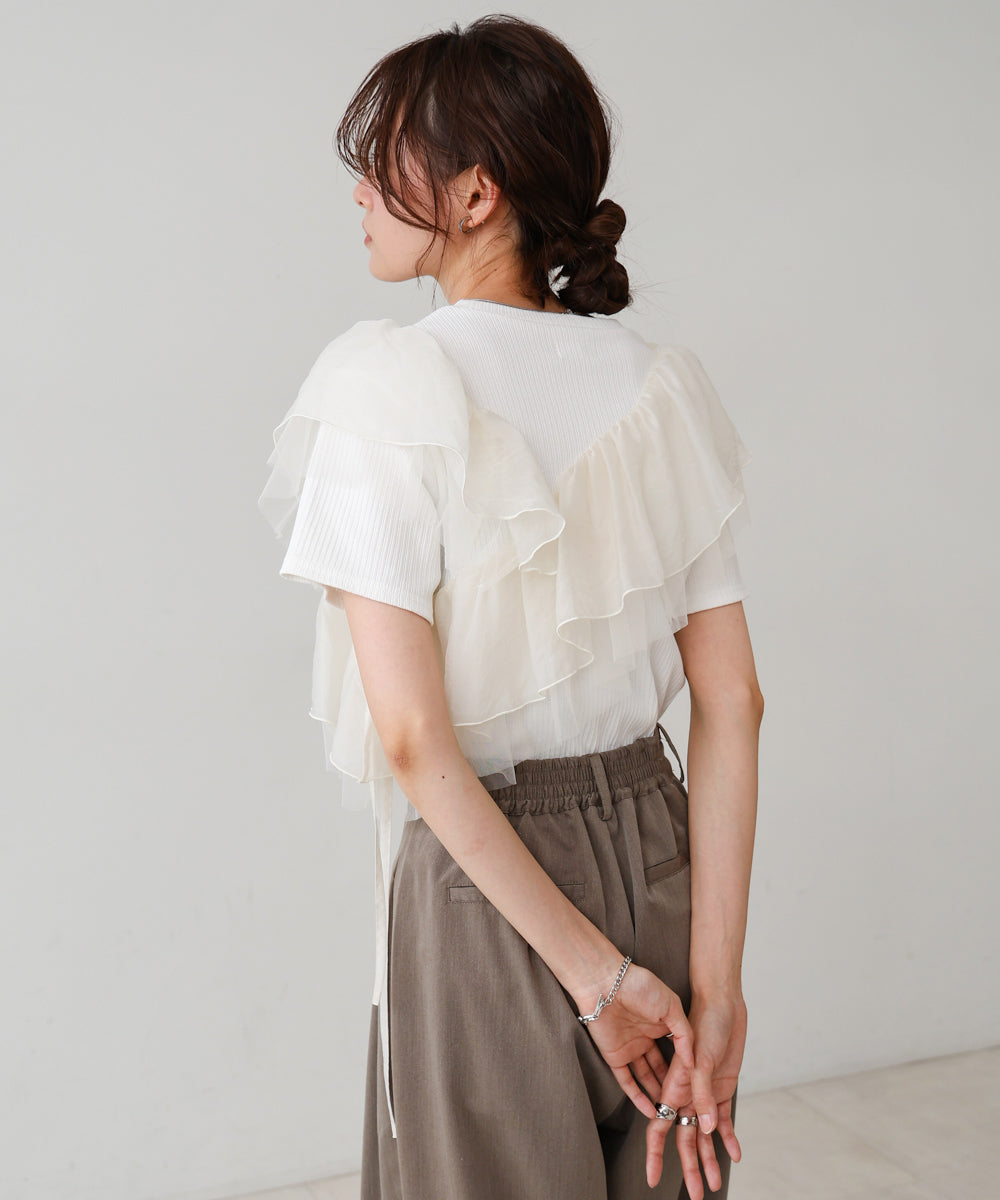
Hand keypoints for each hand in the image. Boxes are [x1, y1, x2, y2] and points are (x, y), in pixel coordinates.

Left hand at [572, 962, 694, 1118]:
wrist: (606, 983)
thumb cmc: (640, 986)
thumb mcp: (672, 1006)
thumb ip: (684, 1035)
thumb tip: (693, 1063)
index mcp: (661, 1024)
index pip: (677, 1051)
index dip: (687, 1068)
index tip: (699, 1086)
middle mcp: (646, 1037)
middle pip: (662, 1068)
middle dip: (673, 1086)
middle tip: (686, 1107)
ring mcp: (630, 1048)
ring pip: (646, 1077)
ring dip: (657, 1095)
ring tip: (670, 1115)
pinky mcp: (614, 1056)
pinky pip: (626, 1081)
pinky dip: (638, 1097)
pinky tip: (650, 1111)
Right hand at [645, 991, 746, 1196]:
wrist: (723, 1003)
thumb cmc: (706, 1022)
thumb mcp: (702, 1057)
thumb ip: (702, 1093)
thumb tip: (707, 1130)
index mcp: (675, 1088)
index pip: (660, 1128)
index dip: (655, 1155)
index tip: (652, 1180)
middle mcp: (687, 1095)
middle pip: (685, 1139)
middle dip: (690, 1168)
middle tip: (698, 1196)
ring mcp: (705, 1094)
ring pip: (704, 1134)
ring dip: (709, 1159)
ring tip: (714, 1185)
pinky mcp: (722, 1089)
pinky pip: (725, 1120)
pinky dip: (729, 1138)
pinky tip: (735, 1153)